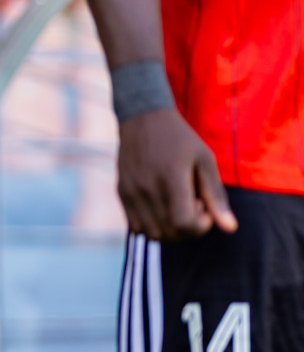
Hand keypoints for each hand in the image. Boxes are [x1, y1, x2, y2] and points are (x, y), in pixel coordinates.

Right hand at [117, 108, 237, 240]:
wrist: (142, 117)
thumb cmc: (179, 138)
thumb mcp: (204, 160)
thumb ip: (216, 195)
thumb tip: (230, 229)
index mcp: (170, 178)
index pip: (184, 224)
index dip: (201, 225)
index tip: (203, 205)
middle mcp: (147, 188)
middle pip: (170, 233)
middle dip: (188, 228)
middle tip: (191, 204)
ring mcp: (131, 191)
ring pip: (152, 234)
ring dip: (169, 229)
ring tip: (175, 206)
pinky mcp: (121, 192)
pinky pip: (136, 226)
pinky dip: (152, 225)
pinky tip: (160, 206)